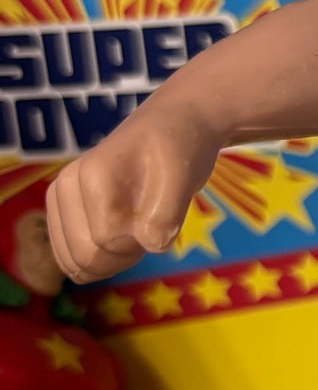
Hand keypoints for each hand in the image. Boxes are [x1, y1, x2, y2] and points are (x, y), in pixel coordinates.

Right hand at [47, 109, 218, 284]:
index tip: (160, 223)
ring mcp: (61, 200)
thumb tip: (149, 244)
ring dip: (110, 261)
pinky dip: (98, 260)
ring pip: (73, 262)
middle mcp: (65, 187)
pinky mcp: (64, 211)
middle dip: (122, 257)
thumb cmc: (179, 151)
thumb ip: (165, 215)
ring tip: (134, 230)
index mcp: (91, 177)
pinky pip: (69, 258)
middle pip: (84, 255)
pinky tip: (119, 240)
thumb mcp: (183, 178)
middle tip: (148, 228)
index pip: (106, 241)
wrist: (172, 127)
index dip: (138, 245)